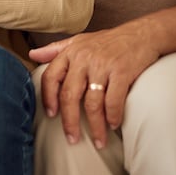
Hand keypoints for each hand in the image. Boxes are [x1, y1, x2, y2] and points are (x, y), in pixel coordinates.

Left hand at [30, 26, 158, 147]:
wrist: (143, 33)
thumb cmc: (108, 40)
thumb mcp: (79, 40)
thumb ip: (55, 49)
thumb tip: (32, 55)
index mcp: (70, 52)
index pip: (51, 77)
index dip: (48, 98)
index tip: (51, 115)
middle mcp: (83, 59)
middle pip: (69, 95)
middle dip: (69, 121)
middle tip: (72, 138)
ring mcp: (103, 66)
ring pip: (92, 103)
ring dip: (96, 126)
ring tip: (99, 140)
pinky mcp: (122, 72)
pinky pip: (114, 101)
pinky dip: (113, 116)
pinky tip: (114, 125)